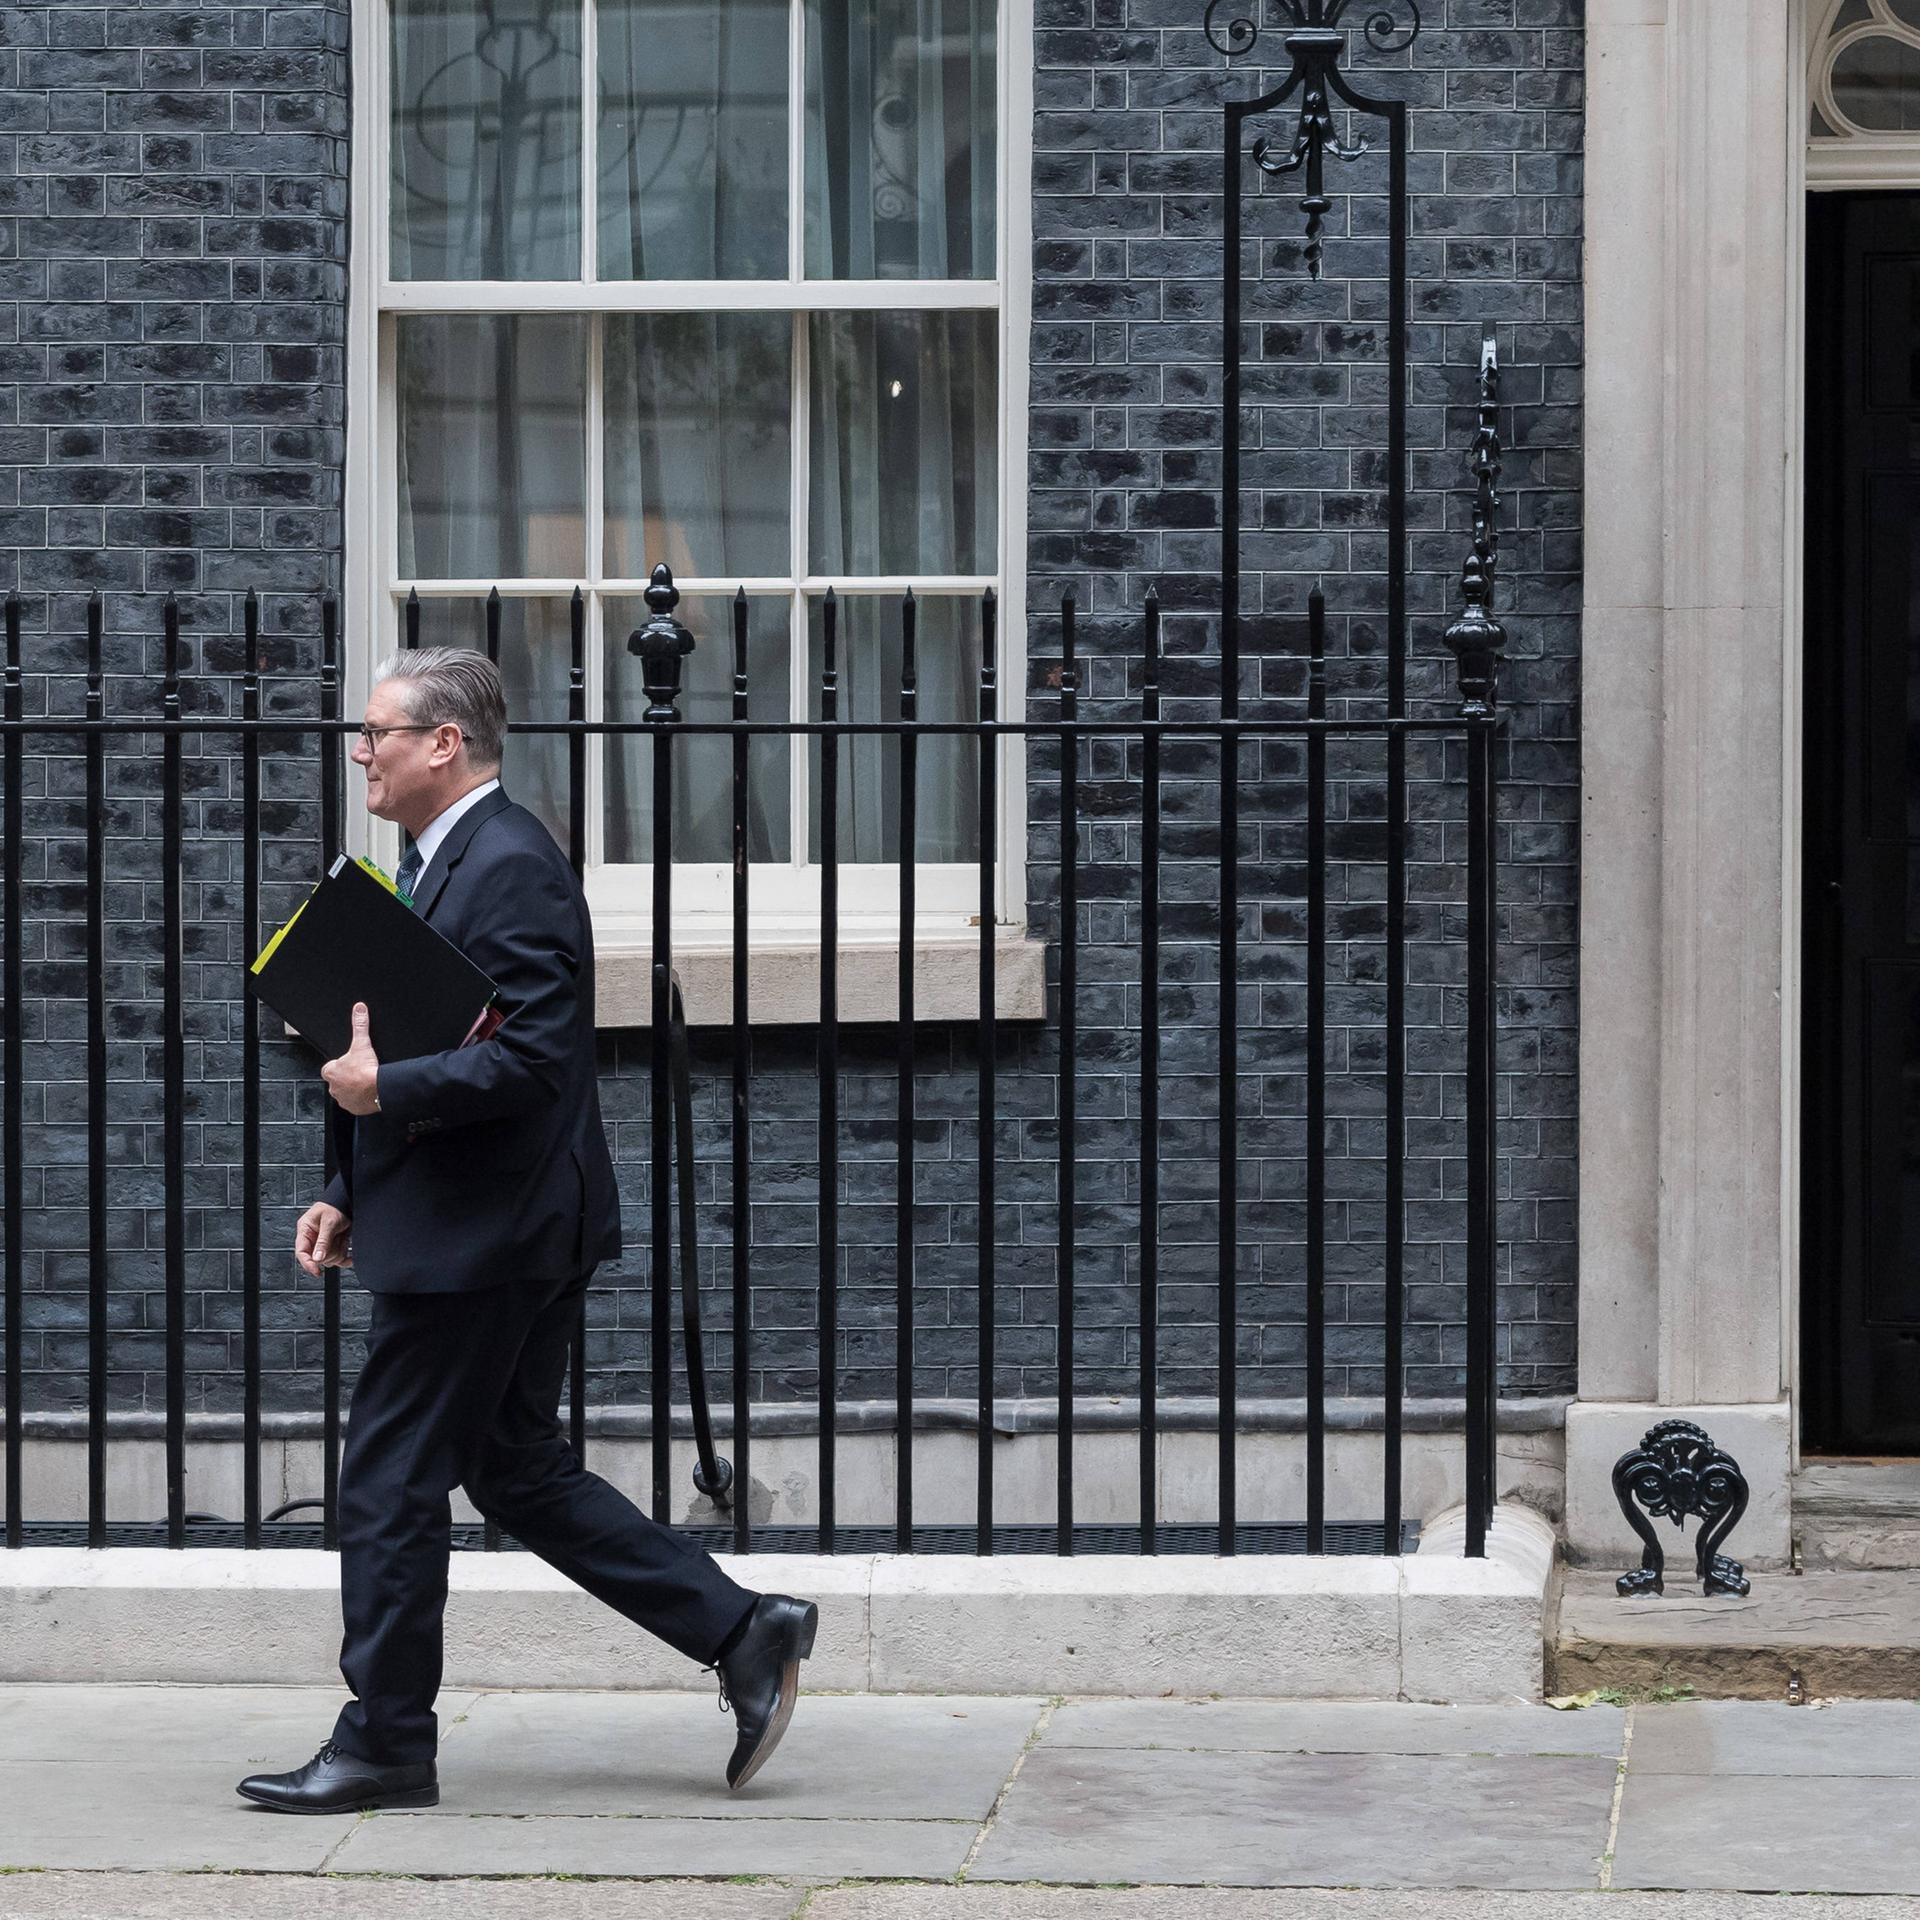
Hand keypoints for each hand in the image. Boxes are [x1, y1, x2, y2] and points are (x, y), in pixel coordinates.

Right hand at [295, 1201, 352, 1275]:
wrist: (348, 1201)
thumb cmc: (334, 1206)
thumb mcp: (328, 1222)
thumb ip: (323, 1241)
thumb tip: (317, 1258)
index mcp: (305, 1231)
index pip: (301, 1252)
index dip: (307, 1263)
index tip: (316, 1271)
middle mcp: (313, 1238)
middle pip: (318, 1258)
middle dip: (330, 1252)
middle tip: (337, 1239)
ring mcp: (324, 1243)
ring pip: (329, 1259)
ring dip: (339, 1252)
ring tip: (342, 1238)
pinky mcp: (334, 1245)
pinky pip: (339, 1258)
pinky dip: (345, 1258)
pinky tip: (350, 1257)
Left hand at [321, 1001, 380, 1115]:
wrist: (378, 1089)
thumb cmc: (366, 1070)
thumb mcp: (362, 1043)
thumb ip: (359, 1025)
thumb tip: (359, 1010)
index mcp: (330, 1072)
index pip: (330, 1067)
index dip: (340, 1065)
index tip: (350, 1064)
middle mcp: (333, 1087)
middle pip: (338, 1080)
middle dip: (347, 1077)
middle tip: (360, 1073)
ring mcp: (342, 1099)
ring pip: (345, 1092)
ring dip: (353, 1089)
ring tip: (364, 1083)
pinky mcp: (352, 1108)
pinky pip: (354, 1103)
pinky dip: (360, 1099)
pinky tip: (368, 1093)